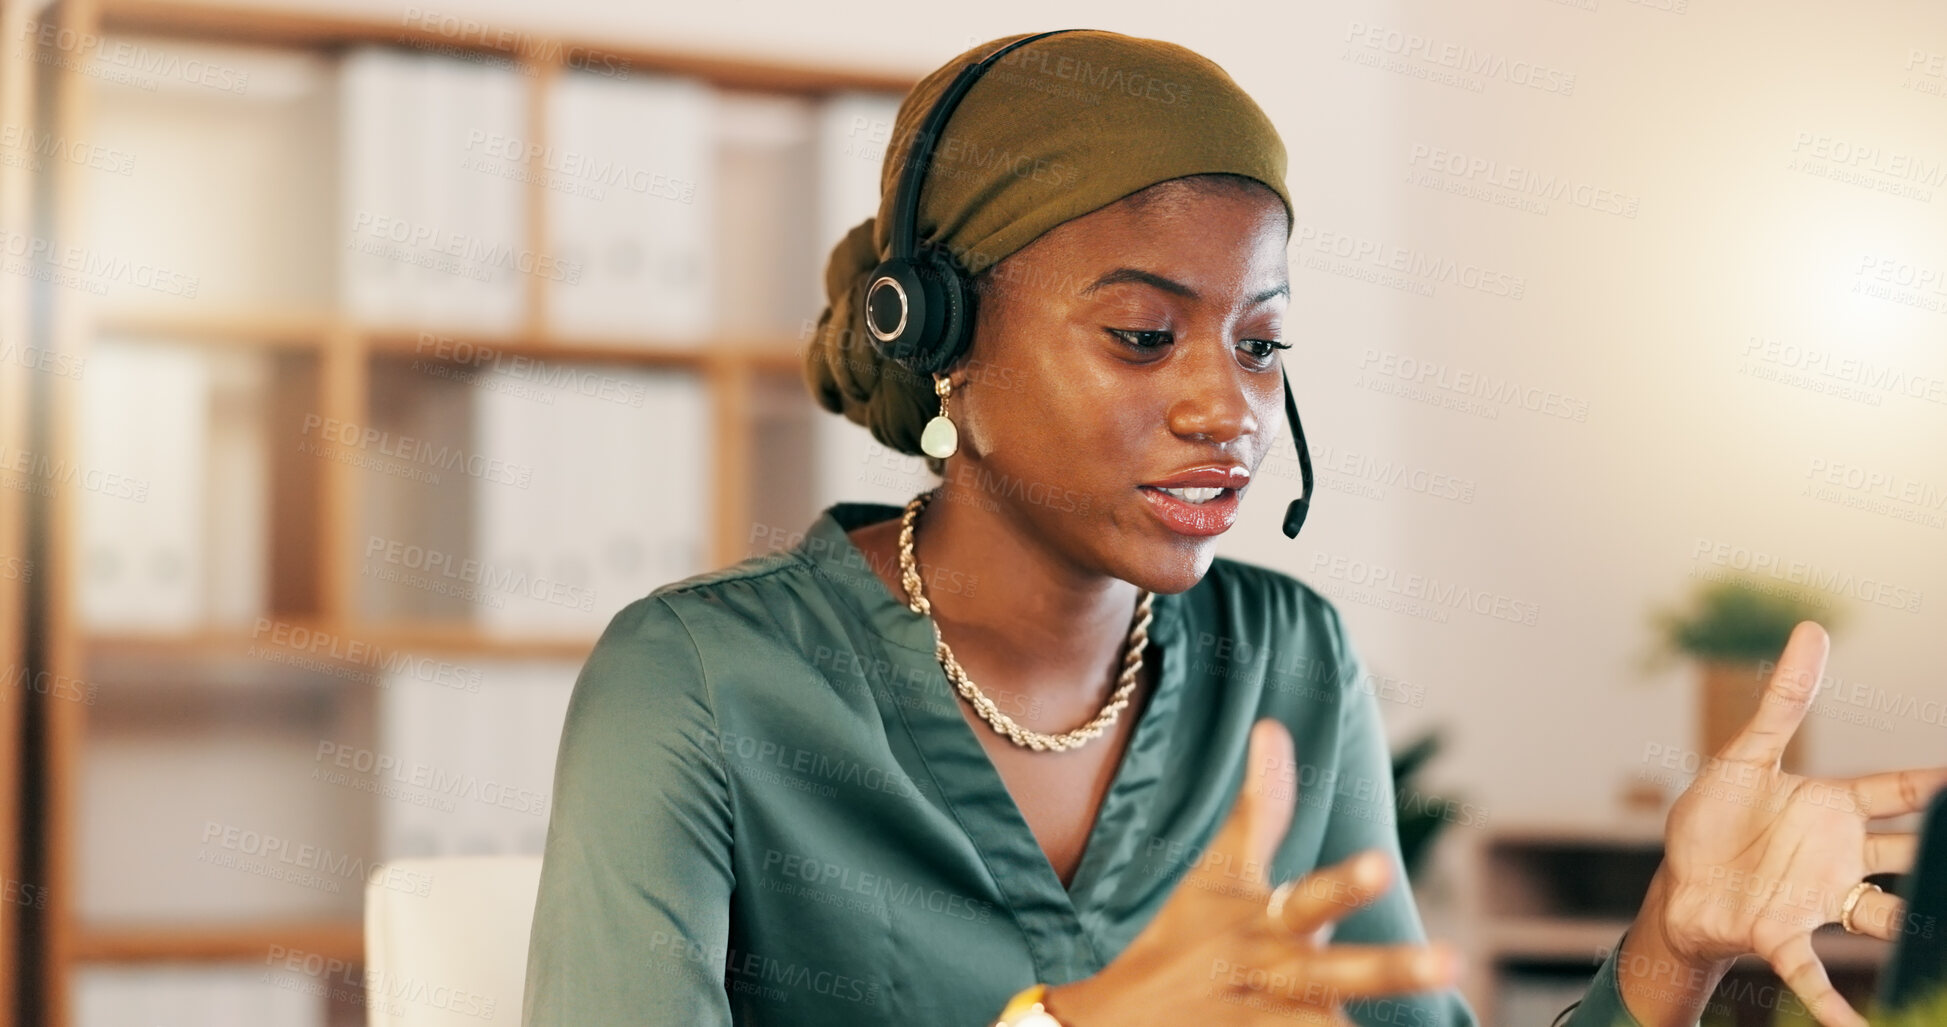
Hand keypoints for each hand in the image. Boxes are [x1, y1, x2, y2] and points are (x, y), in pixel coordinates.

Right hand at [1040, 719, 1459, 1025]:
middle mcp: (1268, 972)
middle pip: (1333, 972)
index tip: (1381, 866)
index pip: (1304, 896)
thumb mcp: (1217, 875)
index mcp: (1262, 921)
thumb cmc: (1181, 934)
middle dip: (1390, 968)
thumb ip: (1258, 809)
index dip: (1343, 883)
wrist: (1117, 1019)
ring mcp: (1259, 1020)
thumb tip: (1273, 726)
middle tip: (1447, 961)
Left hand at [1630, 620, 1946, 1026]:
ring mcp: (1818, 899)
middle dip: (1945, 857)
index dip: (1937, 786)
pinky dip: (1838, 1005)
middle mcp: (1839, 857)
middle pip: (1913, 857)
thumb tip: (1813, 629)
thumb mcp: (1744, 755)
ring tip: (1943, 946)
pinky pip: (1818, 972)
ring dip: (1918, 932)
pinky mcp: (1783, 933)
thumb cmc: (1713, 819)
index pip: (1900, 791)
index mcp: (1833, 808)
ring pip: (1886, 918)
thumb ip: (1782, 701)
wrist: (1676, 882)